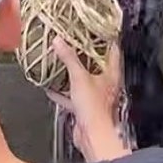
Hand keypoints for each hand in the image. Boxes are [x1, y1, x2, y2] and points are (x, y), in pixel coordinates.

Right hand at [47, 37, 128, 162]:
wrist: (92, 135)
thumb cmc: (94, 107)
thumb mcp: (79, 76)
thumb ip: (69, 58)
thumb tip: (59, 41)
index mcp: (111, 73)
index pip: (112, 50)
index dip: (105, 38)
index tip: (95, 27)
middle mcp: (105, 83)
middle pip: (96, 64)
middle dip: (84, 53)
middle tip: (72, 40)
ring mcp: (95, 95)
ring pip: (83, 79)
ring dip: (72, 71)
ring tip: (59, 59)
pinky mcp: (85, 107)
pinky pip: (72, 95)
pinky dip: (62, 91)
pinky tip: (49, 86)